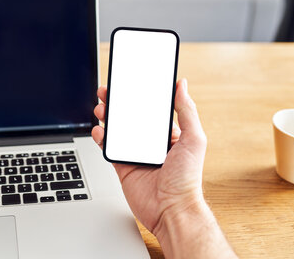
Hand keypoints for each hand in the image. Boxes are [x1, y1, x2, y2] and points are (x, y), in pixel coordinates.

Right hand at [92, 78, 206, 234]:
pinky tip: (99, 130)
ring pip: (117, 130)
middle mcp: (150, 143)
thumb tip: (183, 86)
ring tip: (101, 108)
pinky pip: (108, 148)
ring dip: (107, 117)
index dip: (139, 95)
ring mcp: (135, 154)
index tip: (130, 83)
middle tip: (108, 92)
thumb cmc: (188, 179)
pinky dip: (101, 138)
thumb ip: (187, 111)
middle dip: (118, 103)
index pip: (150, 109)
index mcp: (168, 134)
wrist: (171, 210)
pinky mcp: (123, 166)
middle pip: (130, 117)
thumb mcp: (194, 139)